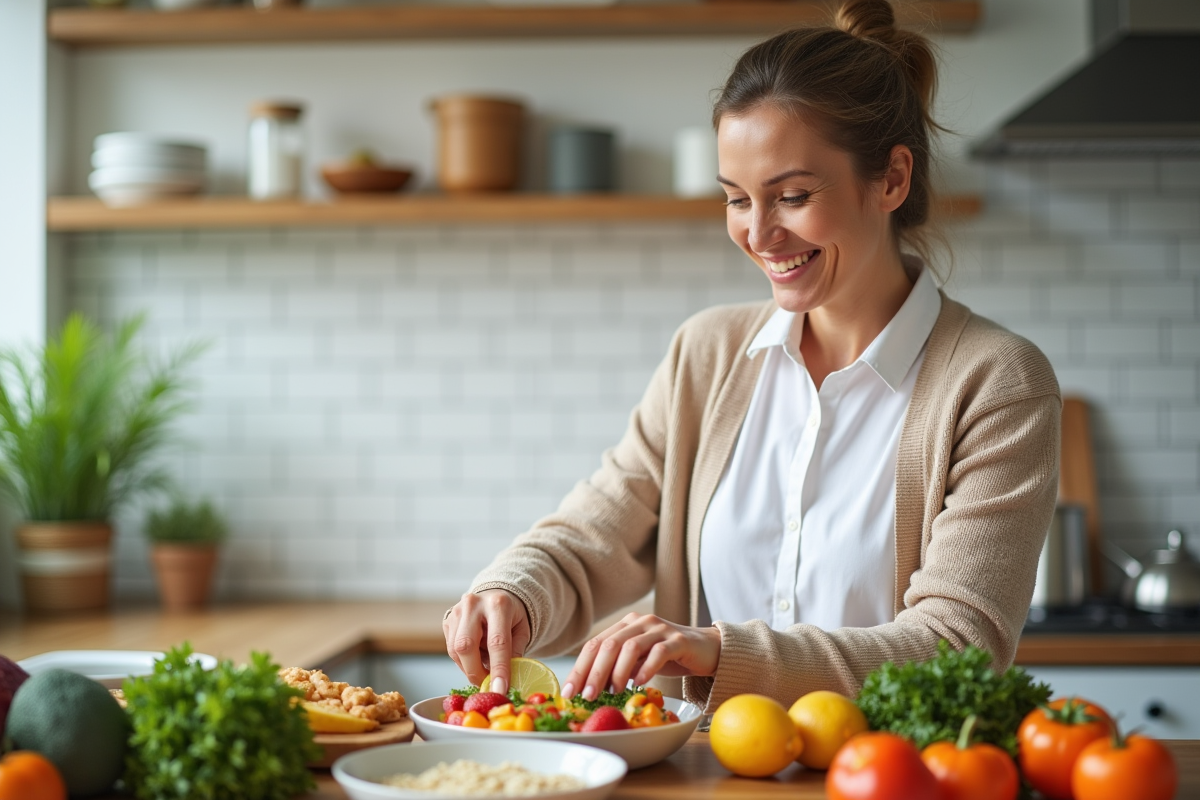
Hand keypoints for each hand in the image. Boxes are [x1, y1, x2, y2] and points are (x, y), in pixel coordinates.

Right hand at [442, 590, 530, 696]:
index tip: (500, 690)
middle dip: (476, 672)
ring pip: (455, 650)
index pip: (497, 642)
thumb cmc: (512, 616)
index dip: (498, 669)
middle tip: (487, 684)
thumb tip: (506, 681)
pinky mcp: (447, 620)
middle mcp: (474, 604)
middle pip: (467, 646)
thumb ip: (515, 653)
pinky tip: (475, 657)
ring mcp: (457, 611)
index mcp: (498, 604)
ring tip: (484, 668)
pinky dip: (463, 661)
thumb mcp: (522, 631)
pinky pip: (451, 649)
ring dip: (469, 668)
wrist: (497, 595)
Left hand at [561, 612, 720, 700]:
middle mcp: (640, 622)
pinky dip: (646, 668)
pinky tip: (639, 683)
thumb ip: (617, 669)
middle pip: (609, 644)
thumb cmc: (668, 657)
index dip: (580, 668)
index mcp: (625, 625)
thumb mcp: (638, 662)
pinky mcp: (679, 641)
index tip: (569, 693)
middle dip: (594, 672)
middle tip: (587, 696)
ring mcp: (660, 629)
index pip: (595, 644)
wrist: (706, 649)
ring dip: (617, 672)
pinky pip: (658, 652)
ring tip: (613, 693)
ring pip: (631, 646)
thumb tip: (589, 690)